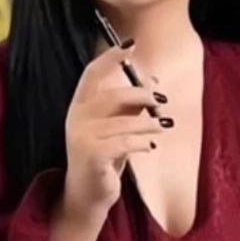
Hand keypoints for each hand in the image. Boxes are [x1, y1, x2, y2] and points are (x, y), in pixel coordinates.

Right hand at [62, 40, 167, 221]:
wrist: (87, 195)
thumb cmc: (103, 157)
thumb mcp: (116, 127)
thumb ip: (130, 104)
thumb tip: (153, 81)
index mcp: (79, 106)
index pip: (92, 73)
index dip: (110, 58)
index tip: (130, 45)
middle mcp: (76, 118)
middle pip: (112, 95)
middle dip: (141, 95)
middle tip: (161, 101)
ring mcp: (82, 137)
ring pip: (124, 121)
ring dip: (149, 122)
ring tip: (162, 126)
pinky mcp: (93, 155)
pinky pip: (125, 142)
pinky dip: (143, 142)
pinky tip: (150, 146)